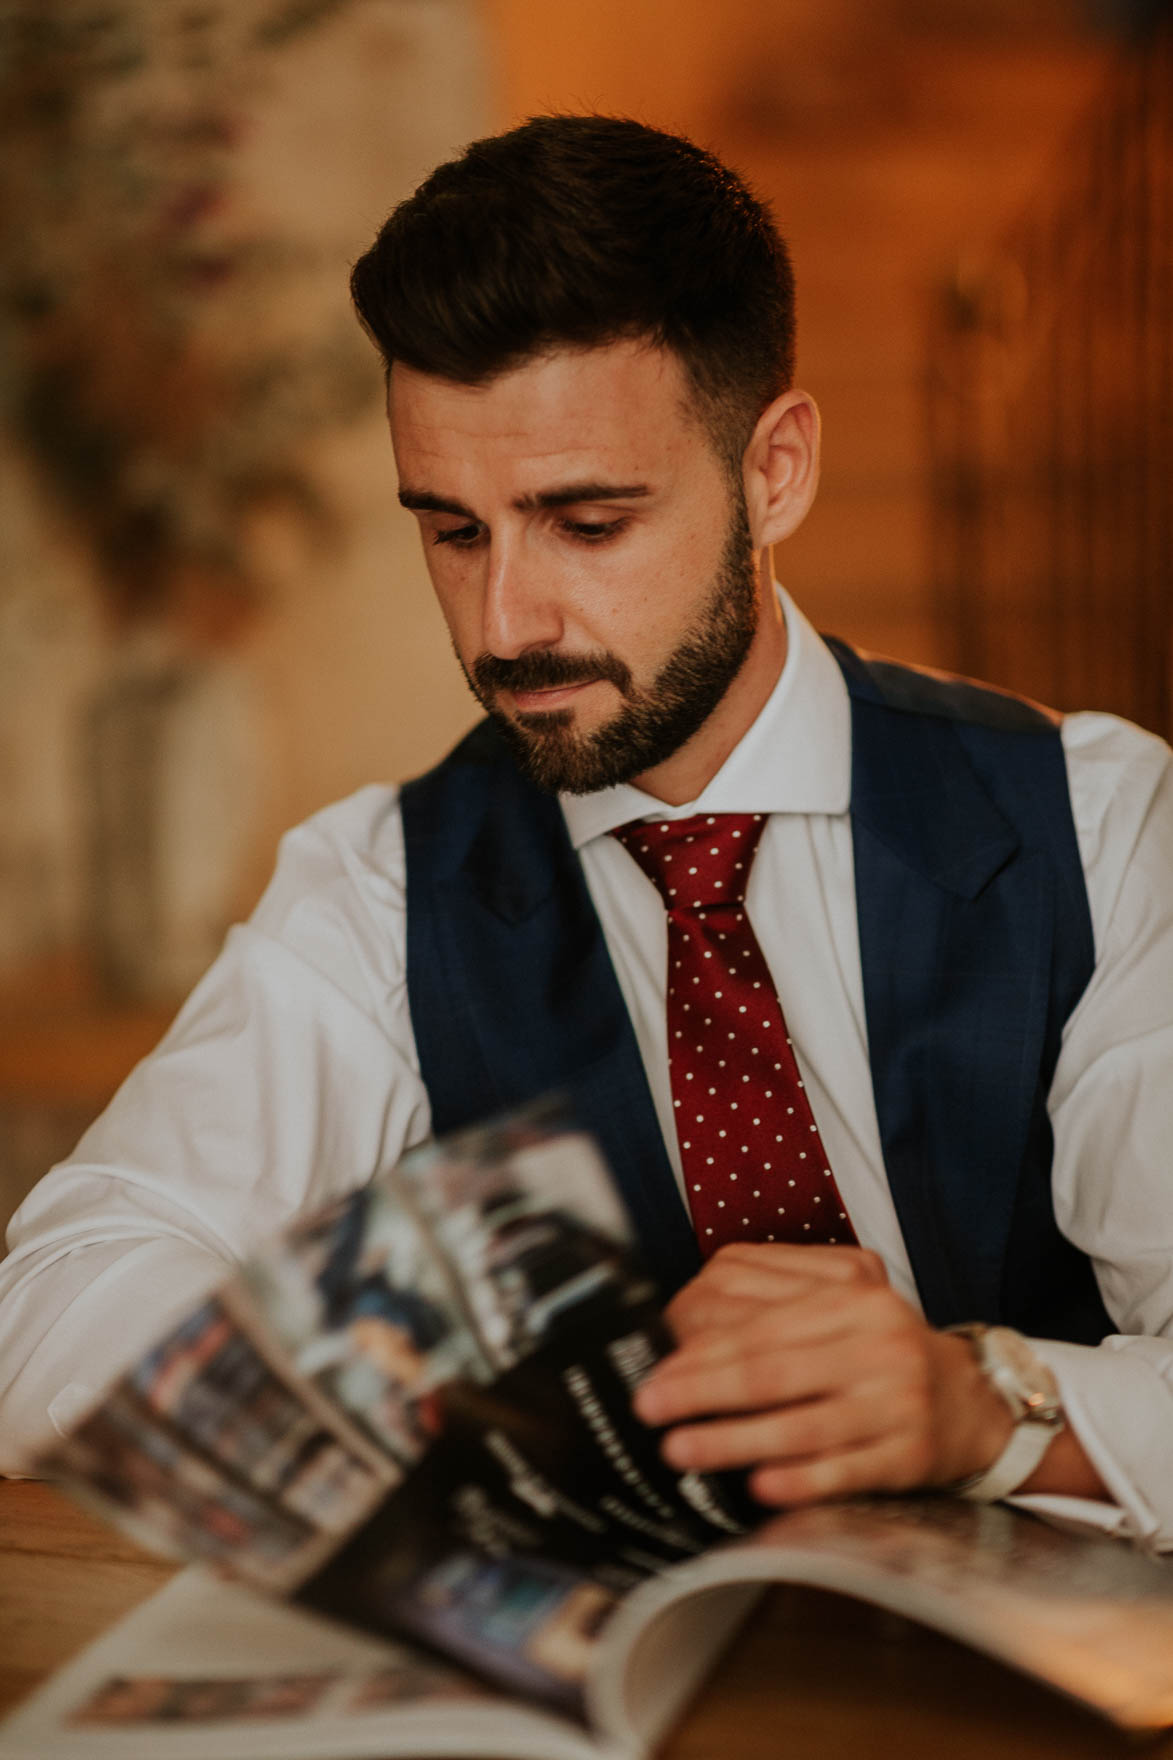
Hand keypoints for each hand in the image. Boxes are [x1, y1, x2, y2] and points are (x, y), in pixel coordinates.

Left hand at [634, 1243, 1014, 1506]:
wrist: (972, 1400)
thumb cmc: (881, 1356)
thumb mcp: (838, 1315)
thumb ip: (773, 1320)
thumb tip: (684, 1343)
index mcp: (853, 1299)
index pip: (761, 1329)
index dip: (701, 1354)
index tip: (653, 1375)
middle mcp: (878, 1344)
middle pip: (772, 1372)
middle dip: (701, 1392)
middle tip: (649, 1408)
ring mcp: (897, 1401)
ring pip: (800, 1424)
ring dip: (732, 1440)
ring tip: (680, 1448)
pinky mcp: (910, 1455)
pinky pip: (843, 1469)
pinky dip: (799, 1480)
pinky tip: (758, 1486)